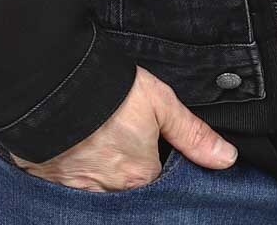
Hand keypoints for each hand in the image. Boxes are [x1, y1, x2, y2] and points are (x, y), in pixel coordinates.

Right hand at [5, 65, 237, 190]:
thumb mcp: (160, 103)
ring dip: (98, 173)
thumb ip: (192, 134)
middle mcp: (110, 191)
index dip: (153, 165)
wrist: (53, 84)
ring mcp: (77, 189)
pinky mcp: (48, 182)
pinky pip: (66, 187)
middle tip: (117, 143)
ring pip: (96, 190)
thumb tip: (227, 159)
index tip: (146, 147)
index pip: (155, 182)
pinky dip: (71, 172)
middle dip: (124, 173)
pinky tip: (72, 151)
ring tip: (96, 145)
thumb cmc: (110, 92)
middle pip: (125, 190)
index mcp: (140, 176)